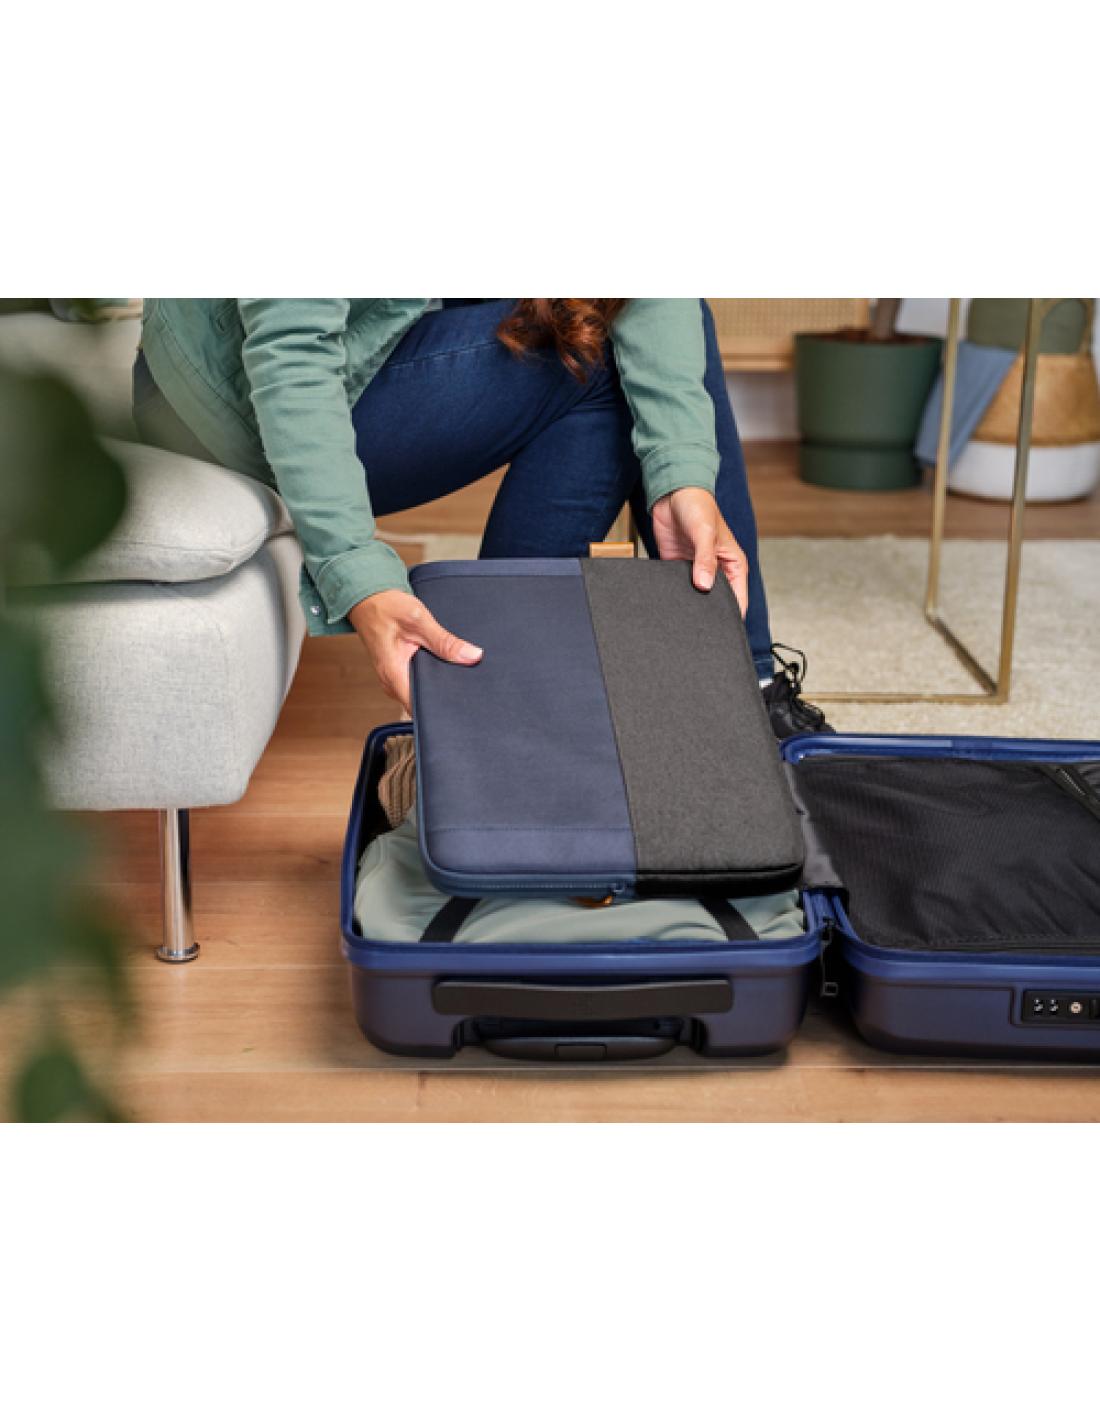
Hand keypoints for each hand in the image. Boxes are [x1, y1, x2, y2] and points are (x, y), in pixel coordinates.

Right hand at [349, 588, 482, 714]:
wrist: (369, 600)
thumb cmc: (386, 608)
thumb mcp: (419, 620)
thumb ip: (445, 641)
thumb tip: (472, 655)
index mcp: (393, 673)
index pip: (419, 707)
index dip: (440, 706)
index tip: (459, 700)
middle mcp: (390, 682)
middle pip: (421, 703)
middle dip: (442, 694)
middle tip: (463, 682)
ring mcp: (392, 679)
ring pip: (419, 693)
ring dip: (436, 684)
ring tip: (453, 672)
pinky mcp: (396, 673)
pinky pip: (416, 683)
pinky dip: (429, 676)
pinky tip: (440, 666)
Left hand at [650, 487, 748, 614]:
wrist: (672, 493)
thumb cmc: (698, 506)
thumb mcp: (705, 533)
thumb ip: (705, 560)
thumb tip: (704, 585)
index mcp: (733, 564)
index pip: (738, 599)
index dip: (732, 615)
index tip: (721, 628)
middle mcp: (716, 570)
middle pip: (717, 600)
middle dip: (709, 611)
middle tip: (699, 625)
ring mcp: (696, 570)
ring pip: (696, 596)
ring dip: (690, 602)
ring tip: (683, 616)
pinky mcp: (677, 567)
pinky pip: (677, 586)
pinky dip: (674, 593)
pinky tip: (669, 599)